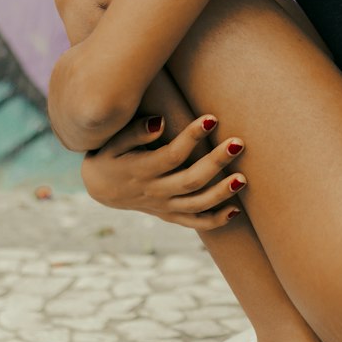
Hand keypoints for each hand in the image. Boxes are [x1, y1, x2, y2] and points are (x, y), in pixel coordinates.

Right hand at [80, 113, 245, 229]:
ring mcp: (163, 206)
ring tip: (243, 178)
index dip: (192, 137)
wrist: (99, 187)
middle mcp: (155, 191)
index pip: (172, 155)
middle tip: (238, 143)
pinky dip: (216, 220)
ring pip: (197, 205)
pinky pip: (194, 222)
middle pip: (191, 181)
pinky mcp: (169, 214)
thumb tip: (160, 122)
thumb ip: (135, 132)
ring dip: (221, 193)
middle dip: (216, 163)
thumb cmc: (109, 155)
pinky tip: (236, 210)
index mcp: (141, 170)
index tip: (212, 118)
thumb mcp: (112, 142)